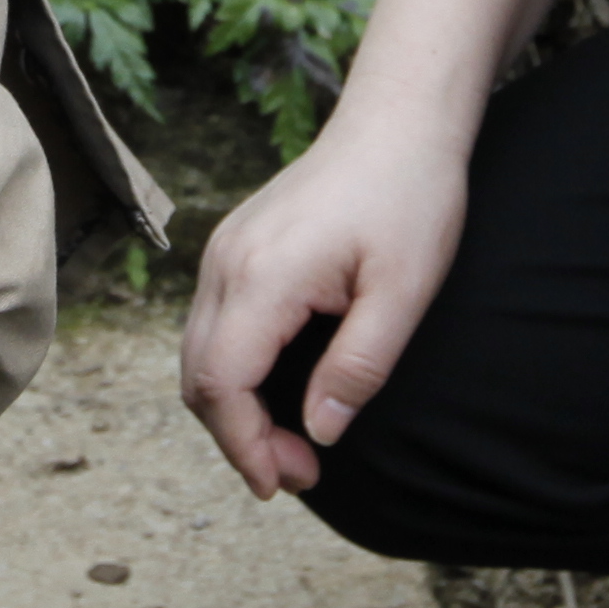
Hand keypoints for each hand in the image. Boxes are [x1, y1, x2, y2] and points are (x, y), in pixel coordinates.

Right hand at [176, 102, 469, 499]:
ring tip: (294, 441)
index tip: (287, 483)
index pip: (221, 384)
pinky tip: (283, 389)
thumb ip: (358, 367)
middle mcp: (227, 264)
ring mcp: (224, 252)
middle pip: (198, 377)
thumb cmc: (409, 199)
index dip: (245, 446)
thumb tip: (318, 432)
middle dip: (238, 437)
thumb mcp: (404, 293)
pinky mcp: (236, 248)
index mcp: (263, 276)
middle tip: (300, 472)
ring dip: (235, 408)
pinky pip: (214, 326)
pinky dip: (235, 372)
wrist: (397, 124)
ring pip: (200, 354)